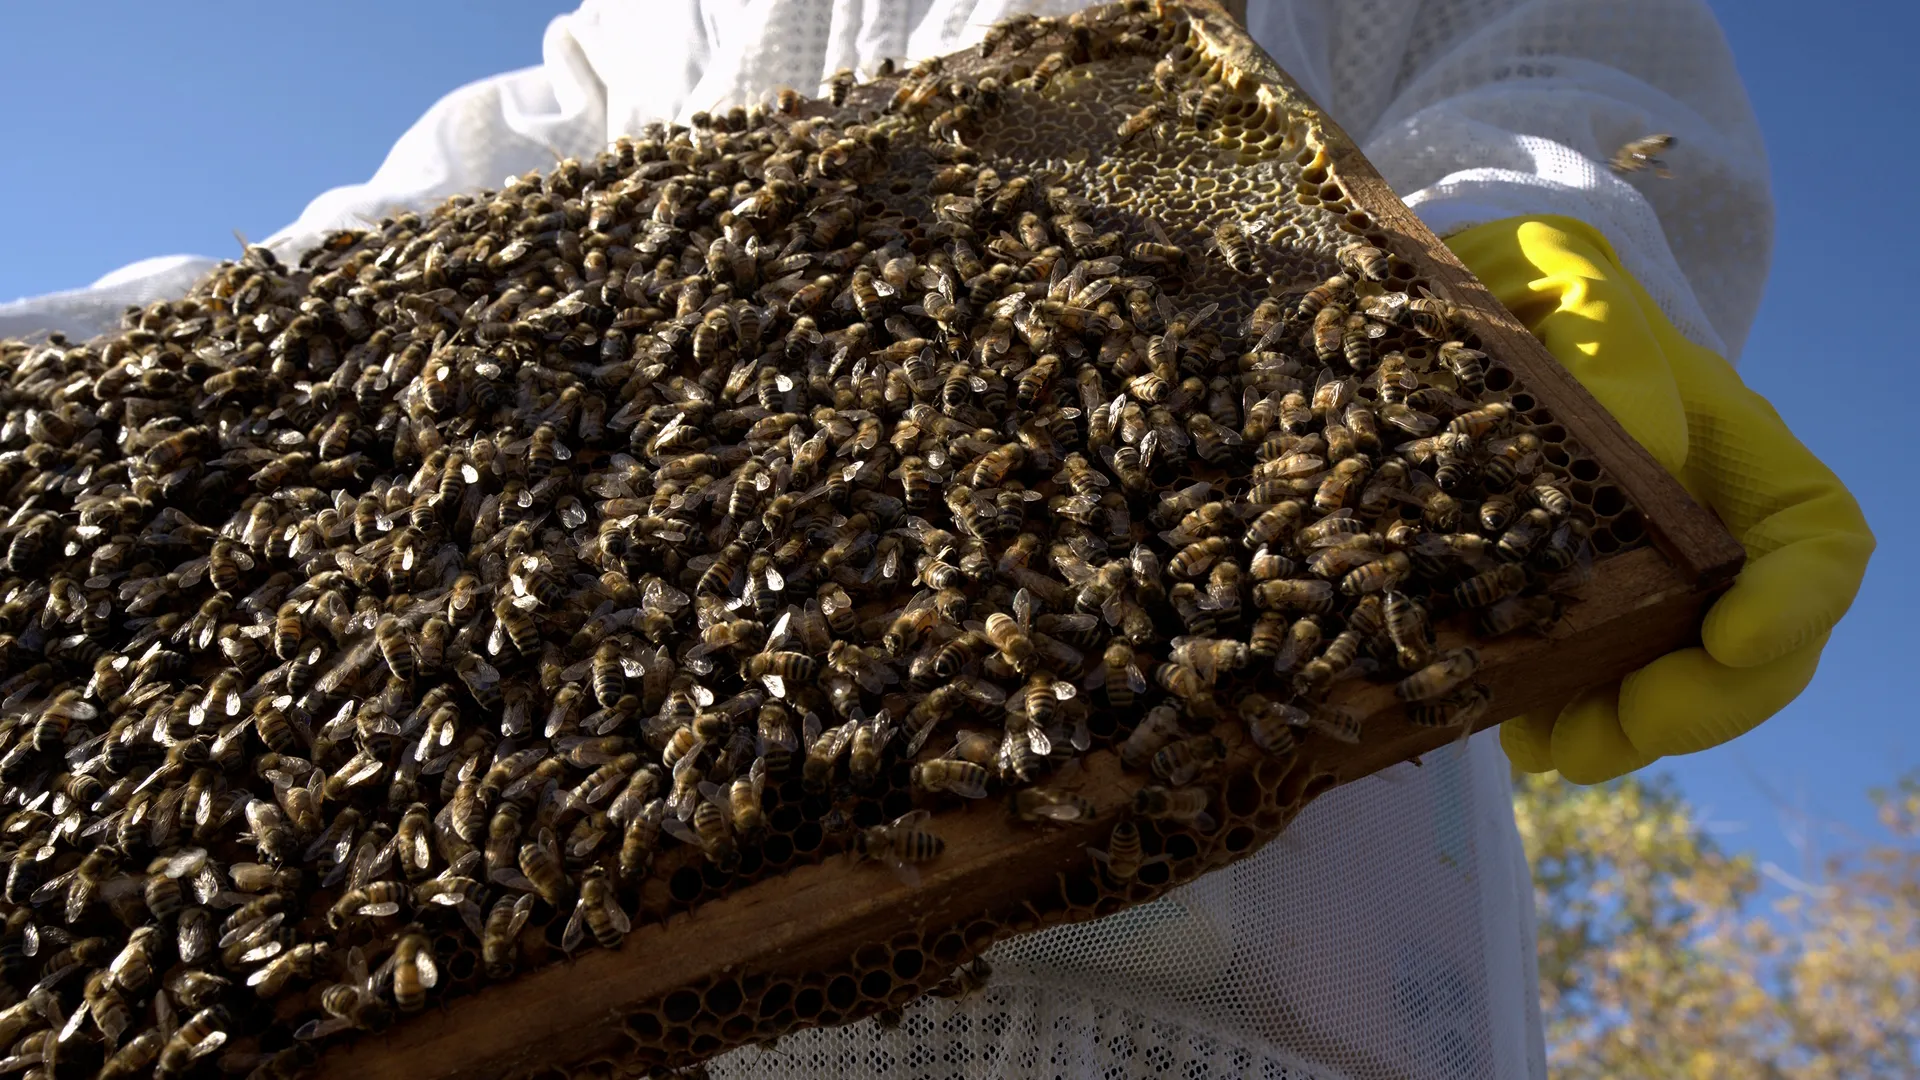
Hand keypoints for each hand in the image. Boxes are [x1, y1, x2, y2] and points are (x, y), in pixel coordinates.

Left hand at [1445, 216, 1873, 783]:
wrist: (1464, 308)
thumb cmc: (1532, 285)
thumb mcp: (1562, 281)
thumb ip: (1609, 345)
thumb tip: (1646, 443)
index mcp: (1735, 454)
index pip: (1815, 540)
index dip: (1796, 602)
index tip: (1734, 638)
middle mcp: (1704, 533)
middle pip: (1760, 649)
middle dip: (1710, 701)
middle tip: (1636, 724)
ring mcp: (1639, 580)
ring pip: (1671, 688)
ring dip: (1624, 733)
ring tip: (1549, 743)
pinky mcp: (1565, 612)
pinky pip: (1584, 689)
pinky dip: (1554, 719)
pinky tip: (1505, 721)